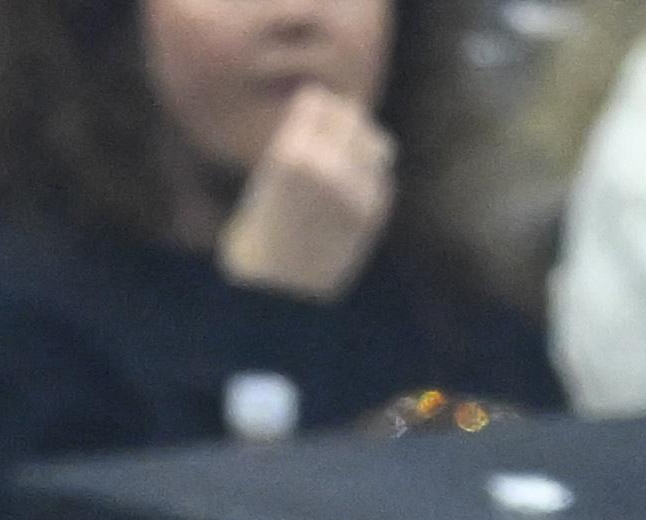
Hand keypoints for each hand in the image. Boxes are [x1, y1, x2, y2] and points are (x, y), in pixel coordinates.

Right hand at [216, 80, 395, 301]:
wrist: (275, 292)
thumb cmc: (263, 233)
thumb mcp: (270, 177)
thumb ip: (306, 143)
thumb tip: (352, 116)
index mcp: (291, 154)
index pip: (318, 101)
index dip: (313, 109)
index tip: (308, 121)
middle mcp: (326, 168)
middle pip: (350, 115)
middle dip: (339, 124)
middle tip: (327, 143)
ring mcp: (354, 192)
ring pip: (375, 143)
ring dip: (360, 148)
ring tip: (340, 167)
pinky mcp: (372, 216)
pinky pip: (381, 179)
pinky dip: (370, 180)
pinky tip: (348, 196)